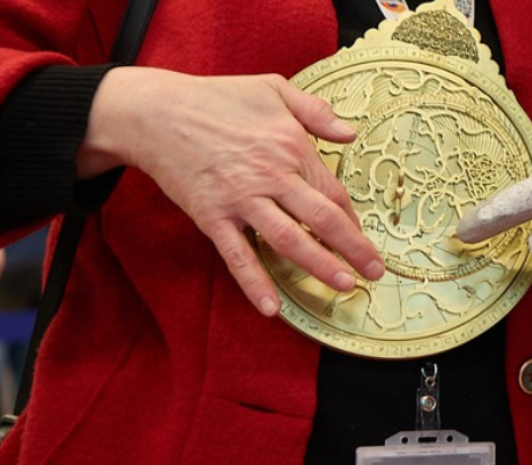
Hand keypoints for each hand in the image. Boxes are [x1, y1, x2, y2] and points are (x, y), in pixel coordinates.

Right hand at [77, 67, 384, 315]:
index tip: (363, 238)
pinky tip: (272, 308)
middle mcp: (272, 176)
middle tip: (376, 273)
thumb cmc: (216, 98)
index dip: (352, 218)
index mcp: (290, 146)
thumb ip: (315, 111)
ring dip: (319, 265)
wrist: (155, 113)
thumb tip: (351, 132)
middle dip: (353, 248)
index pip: (332, 190)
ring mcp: (241, 199)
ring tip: (344, 285)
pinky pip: (237, 255)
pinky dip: (254, 282)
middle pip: (321, 218)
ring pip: (288, 240)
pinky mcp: (212, 216)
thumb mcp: (273, 88)